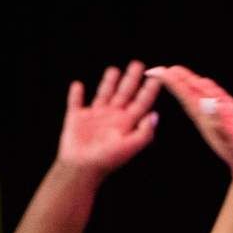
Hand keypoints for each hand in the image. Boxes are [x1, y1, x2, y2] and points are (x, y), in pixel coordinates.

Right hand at [57, 60, 161, 174]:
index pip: (141, 103)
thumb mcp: (130, 146)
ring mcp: (95, 117)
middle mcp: (113, 117)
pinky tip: (78, 84)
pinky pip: (75, 103)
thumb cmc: (108, 159)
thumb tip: (155, 115)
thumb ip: (144, 132)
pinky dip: (76, 94)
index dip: (149, 90)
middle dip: (131, 79)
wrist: (82, 168)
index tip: (157, 77)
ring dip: (108, 82)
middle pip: (124, 94)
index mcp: (127, 123)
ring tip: (114, 69)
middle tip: (138, 64)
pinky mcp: (76, 118)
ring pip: (103, 94)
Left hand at [146, 65, 232, 179]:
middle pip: (190, 92)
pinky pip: (219, 97)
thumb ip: (220, 122)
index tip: (156, 73)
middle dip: (177, 80)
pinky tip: (204, 82)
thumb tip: (206, 103)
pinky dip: (209, 87)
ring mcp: (221, 114)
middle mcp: (211, 115)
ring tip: (178, 72)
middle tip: (161, 69)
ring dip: (190, 81)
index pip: (185, 96)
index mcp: (206, 119)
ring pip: (203, 92)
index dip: (172, 83)